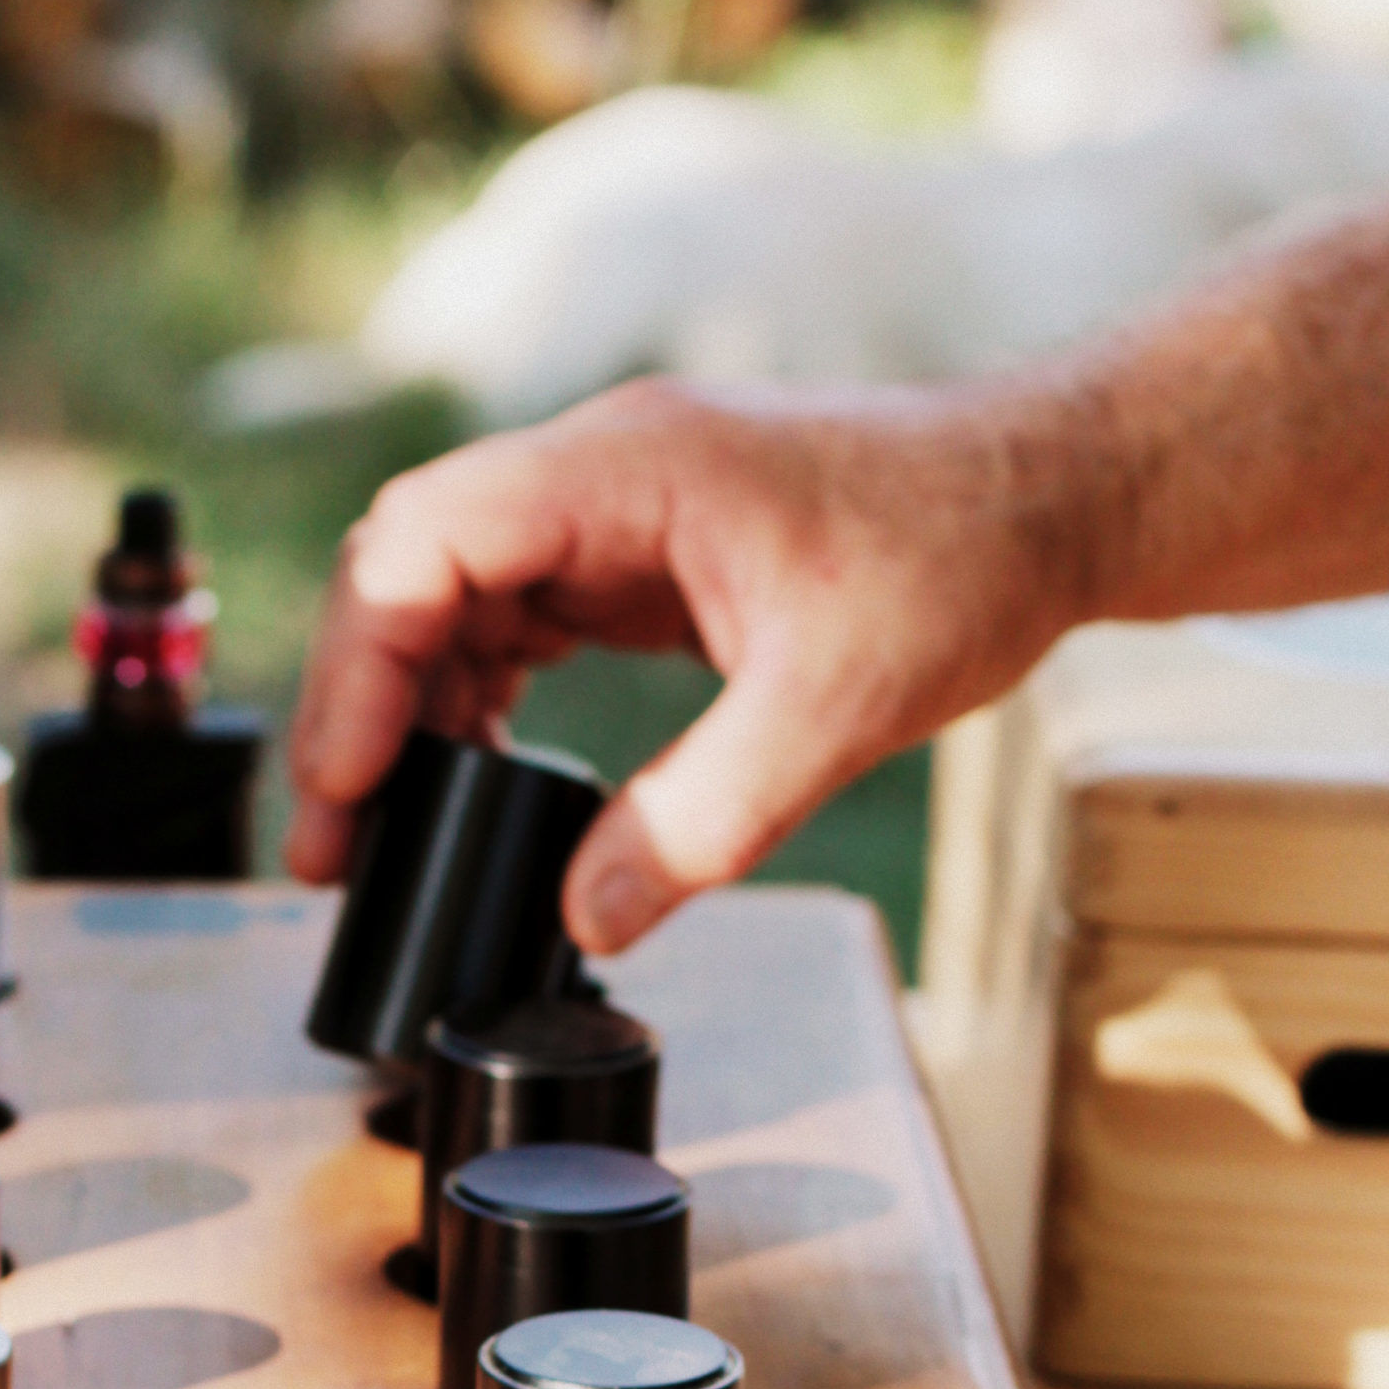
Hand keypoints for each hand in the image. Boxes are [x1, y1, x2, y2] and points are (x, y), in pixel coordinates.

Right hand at [286, 378, 1091, 952]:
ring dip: (406, 712)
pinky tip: (480, 780)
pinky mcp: (635, 553)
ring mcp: (611, 510)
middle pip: (406, 571)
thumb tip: (582, 921)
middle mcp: (597, 472)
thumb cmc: (963, 556)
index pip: (422, 542)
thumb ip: (700, 824)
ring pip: (447, 599)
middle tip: (336, 844)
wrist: (1051, 497)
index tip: (350, 786)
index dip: (360, 667)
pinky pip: (512, 619)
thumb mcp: (834, 709)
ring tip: (388, 835)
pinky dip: (475, 701)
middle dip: (356, 707)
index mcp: (626, 467)